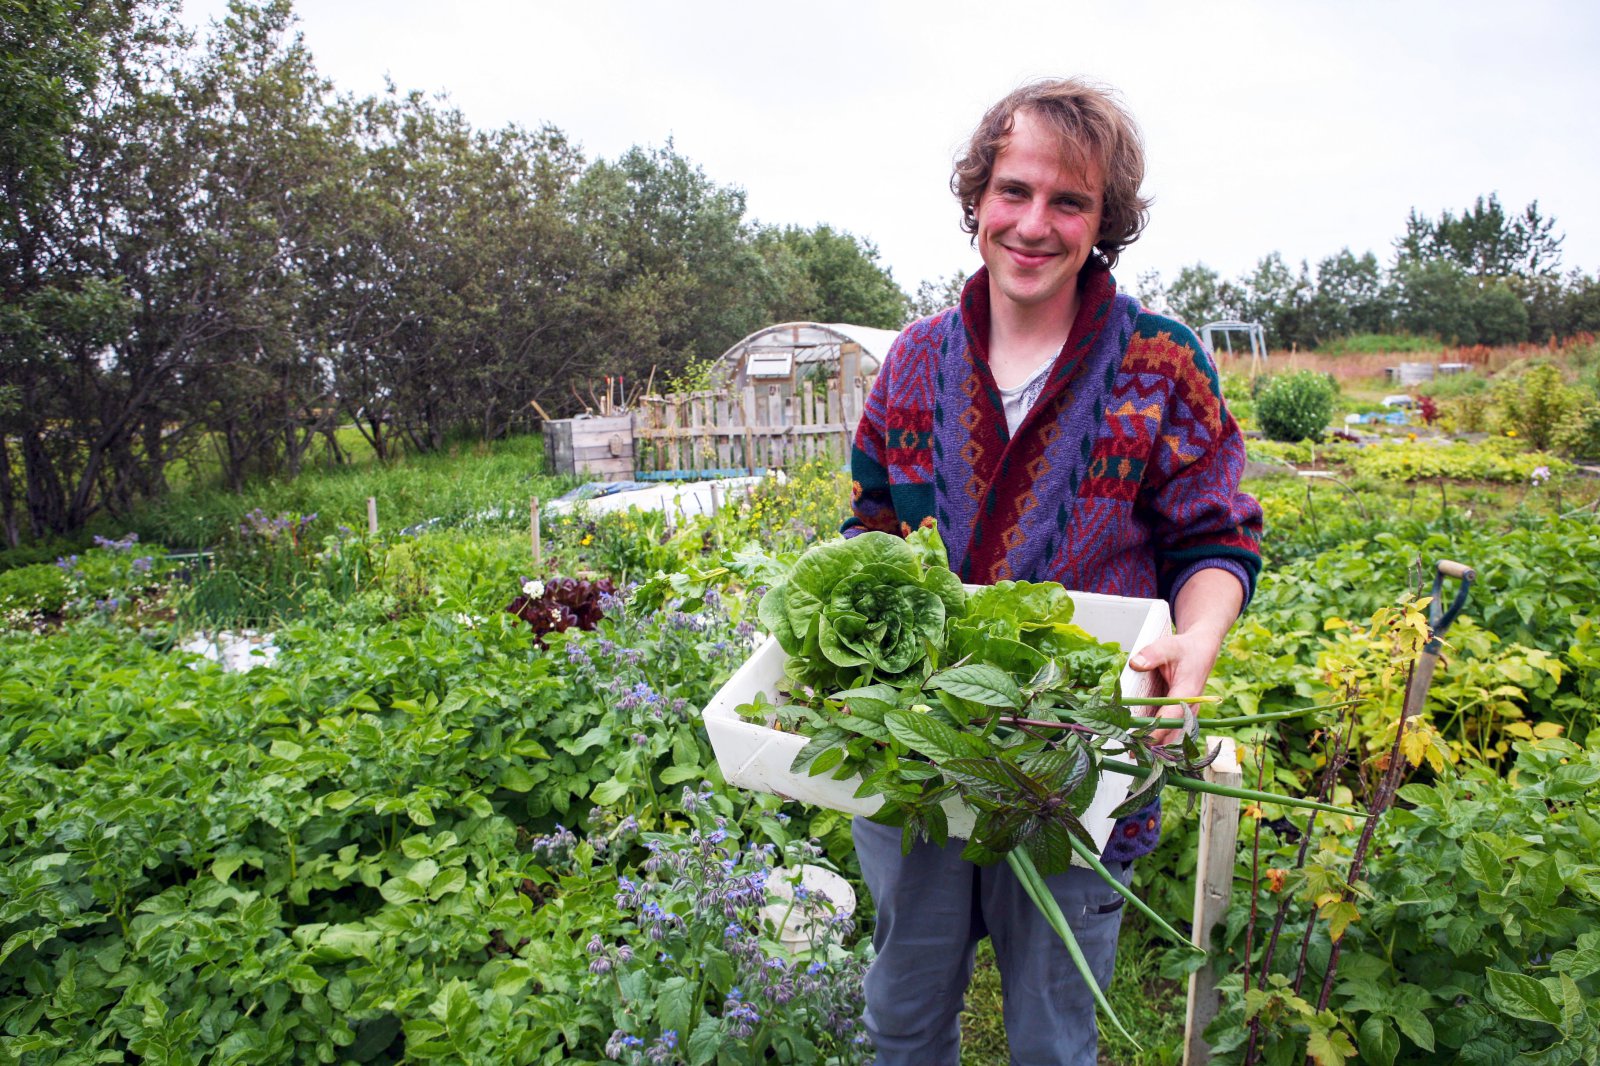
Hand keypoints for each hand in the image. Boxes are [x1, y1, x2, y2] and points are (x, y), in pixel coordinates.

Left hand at [1128, 569, 1242, 746]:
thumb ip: (1151, 654)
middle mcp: (1190, 707)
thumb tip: (1134, 664)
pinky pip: (1171, 730)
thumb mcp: (1168, 646)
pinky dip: (1158, 738)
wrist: (1201, 649)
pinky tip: (1141, 746)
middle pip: (1173, 732)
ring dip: (1156, 745)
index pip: (1171, 716)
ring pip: (1173, 735)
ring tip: (1134, 755)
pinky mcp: (1182, 714)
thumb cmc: (1185, 649)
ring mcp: (1187, 713)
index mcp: (1188, 692)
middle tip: (1131, 754)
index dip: (1156, 730)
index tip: (1141, 741)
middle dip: (1153, 745)